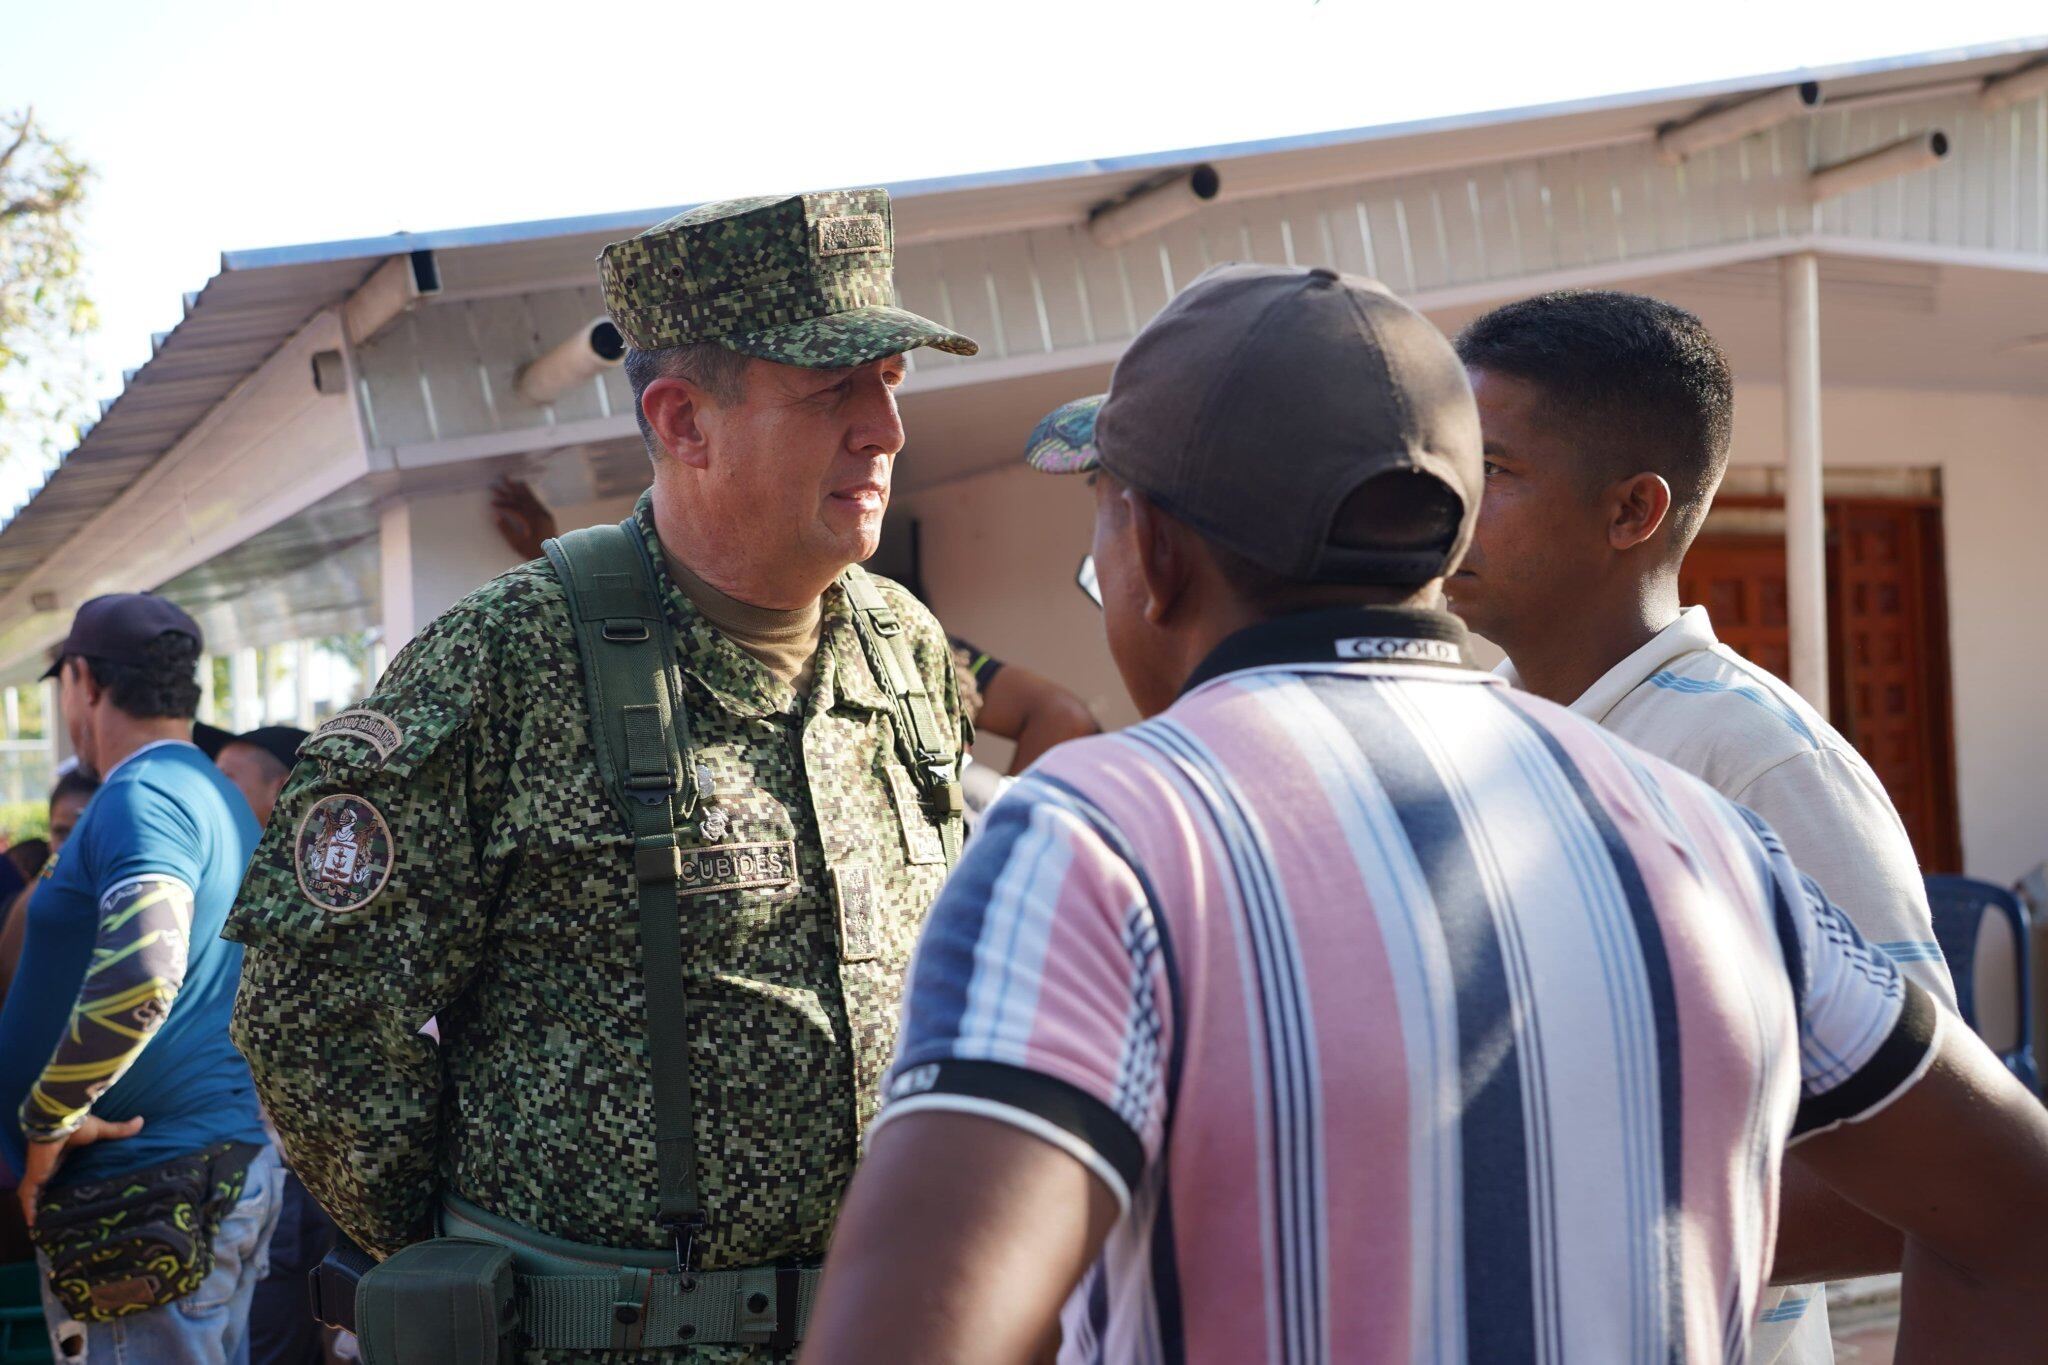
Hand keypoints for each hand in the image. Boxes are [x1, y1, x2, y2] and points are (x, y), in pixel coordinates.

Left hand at [17, 1114, 143, 1226]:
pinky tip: (31, 1223)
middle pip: (42, 1184)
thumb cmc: (77, 1125)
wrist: (59, 1122)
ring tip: (38, 1223)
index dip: (56, 1179)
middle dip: (43, 1196)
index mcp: (60, 1154)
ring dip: (32, 1206)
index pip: (56, 1169)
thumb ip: (118, 1130)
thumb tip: (141, 1121)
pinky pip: (28, 1196)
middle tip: (49, 1210)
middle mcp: (47, 1165)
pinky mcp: (36, 1177)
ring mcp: (39, 1172)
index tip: (60, 1189)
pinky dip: (28, 1209)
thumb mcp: (100, 1131)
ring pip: (32, 1193)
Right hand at [490, 477, 558, 560]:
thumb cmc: (534, 553)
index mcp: (534, 520)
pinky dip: (529, 495)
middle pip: (523, 498)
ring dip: (520, 489)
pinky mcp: (547, 516)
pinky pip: (536, 502)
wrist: (555, 557)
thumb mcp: (517, 544)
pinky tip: (524, 490)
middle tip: (501, 479)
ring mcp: (545, 514)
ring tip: (513, 480)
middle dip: (511, 489)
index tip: (492, 502)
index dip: (504, 504)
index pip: (516, 507)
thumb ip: (507, 530)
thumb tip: (496, 517)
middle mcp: (541, 514)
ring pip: (531, 498)